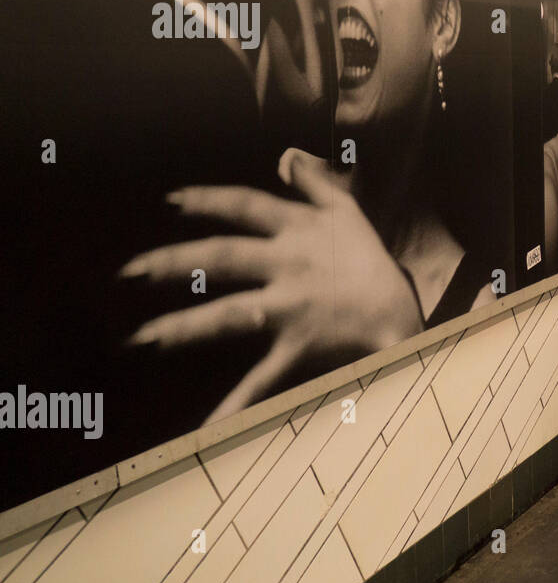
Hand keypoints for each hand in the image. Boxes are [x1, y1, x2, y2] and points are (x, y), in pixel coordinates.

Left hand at [120, 148, 423, 421]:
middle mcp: (289, 266)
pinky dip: (237, 405)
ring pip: (230, 315)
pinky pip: (263, 379)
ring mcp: (291, 308)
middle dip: (176, 262)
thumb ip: (315, 181)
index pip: (246, 206)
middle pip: (224, 258)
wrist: (401, 313)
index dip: (208, 200)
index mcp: (299, 231)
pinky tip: (207, 426)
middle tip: (131, 272)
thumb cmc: (372, 261)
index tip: (171, 201)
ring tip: (143, 339)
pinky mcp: (298, 345)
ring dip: (185, 327)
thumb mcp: (349, 212)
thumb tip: (284, 155)